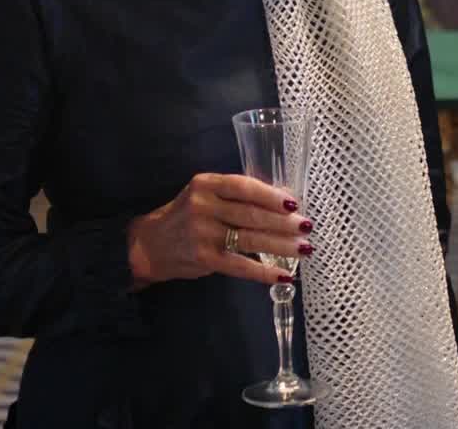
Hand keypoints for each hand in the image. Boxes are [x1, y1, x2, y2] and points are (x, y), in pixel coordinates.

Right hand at [126, 173, 311, 288]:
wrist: (150, 245)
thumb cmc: (187, 216)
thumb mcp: (205, 195)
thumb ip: (235, 195)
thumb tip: (282, 201)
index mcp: (206, 184)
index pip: (244, 186)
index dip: (271, 195)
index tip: (294, 203)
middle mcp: (204, 206)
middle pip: (251, 214)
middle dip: (284, 222)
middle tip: (307, 227)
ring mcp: (203, 233)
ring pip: (250, 238)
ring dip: (282, 245)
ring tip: (304, 248)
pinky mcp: (204, 258)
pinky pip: (240, 265)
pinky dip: (264, 271)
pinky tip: (283, 274)